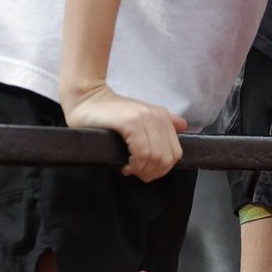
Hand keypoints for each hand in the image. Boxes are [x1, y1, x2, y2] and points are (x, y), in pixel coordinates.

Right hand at [62, 84, 186, 181]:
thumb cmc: (111, 113)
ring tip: (129, 168)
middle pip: (167, 157)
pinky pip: (142, 152)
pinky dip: (135, 164)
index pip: (175, 153)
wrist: (87, 99)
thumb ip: (163, 122)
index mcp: (162, 116)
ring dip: (142, 170)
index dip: (162, 169)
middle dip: (152, 172)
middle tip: (136, 172)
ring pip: (156, 157)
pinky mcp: (130, 122)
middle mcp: (157, 116)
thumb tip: (183, 126)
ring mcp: (144, 118)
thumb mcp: (141, 116)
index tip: (145, 170)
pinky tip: (125, 165)